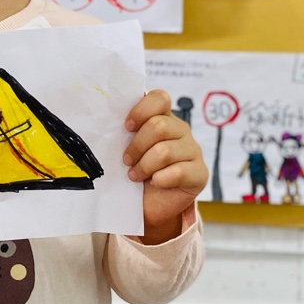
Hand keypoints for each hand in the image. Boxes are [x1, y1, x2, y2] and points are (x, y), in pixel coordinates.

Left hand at [123, 90, 207, 243]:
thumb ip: (123, 133)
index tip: (126, 127)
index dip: (141, 110)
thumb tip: (104, 122)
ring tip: (135, 175)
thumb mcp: (126, 149)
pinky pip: (180, 171)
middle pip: (159, 126)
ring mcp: (193, 150)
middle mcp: (180, 129)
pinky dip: (161, 179)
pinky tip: (155, 183)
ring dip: (145, 166)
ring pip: (165, 150)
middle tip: (126, 161)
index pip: (159, 98)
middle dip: (137, 146)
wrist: (149, 206)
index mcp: (162, 117)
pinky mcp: (200, 172)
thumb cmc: (135, 172)